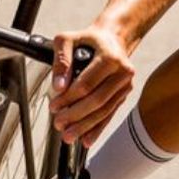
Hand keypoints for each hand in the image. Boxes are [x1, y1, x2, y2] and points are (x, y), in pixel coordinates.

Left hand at [49, 25, 135, 146]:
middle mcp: (122, 72)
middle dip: (75, 116)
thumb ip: (60, 60)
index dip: (68, 98)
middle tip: (59, 124)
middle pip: (96, 101)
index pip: (86, 84)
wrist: (112, 39)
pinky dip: (98, 129)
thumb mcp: (67, 39)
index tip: (54, 106)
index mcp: (109, 57)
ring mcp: (125, 85)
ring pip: (104, 111)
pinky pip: (110, 115)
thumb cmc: (88, 40)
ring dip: (85, 126)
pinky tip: (87, 140)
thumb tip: (58, 86)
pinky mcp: (124, 95)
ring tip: (68, 136)